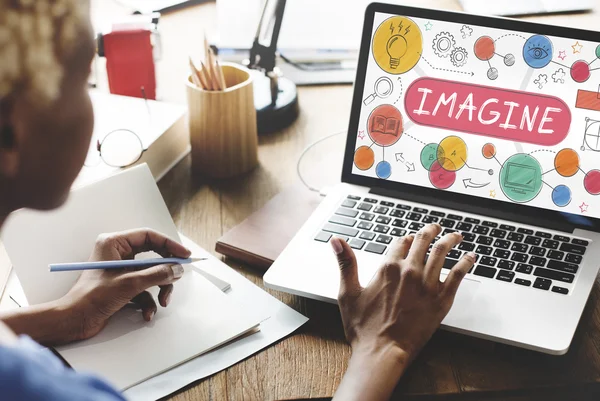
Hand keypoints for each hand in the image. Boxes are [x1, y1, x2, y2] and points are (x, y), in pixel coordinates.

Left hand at [60, 228, 190, 340]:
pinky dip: (149, 301)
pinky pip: (144, 289)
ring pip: (151, 274)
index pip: (149, 236)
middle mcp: (118, 253)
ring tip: (162, 301)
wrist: (74, 321)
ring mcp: (121, 270)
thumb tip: (177, 269)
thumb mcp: (130, 283)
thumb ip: (157, 274)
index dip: (169, 245)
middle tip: (177, 277)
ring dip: (159, 289)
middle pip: (153, 256)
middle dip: (165, 271)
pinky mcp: (122, 285)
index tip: (184, 255)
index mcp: (114, 243)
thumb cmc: (91, 298)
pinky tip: (147, 313)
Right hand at [331, 224, 475, 400]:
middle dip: (430, 231)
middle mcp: (409, 271)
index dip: (405, 238)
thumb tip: (336, 240)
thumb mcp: (348, 292)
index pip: (400, 242)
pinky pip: (458, 275)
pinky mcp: (441, 299)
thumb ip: (346, 263)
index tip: (409, 238)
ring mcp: (427, 285)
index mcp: (388, 268)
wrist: (382, 352)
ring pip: (442, 252)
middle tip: (435, 228)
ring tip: (456, 236)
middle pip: (423, 241)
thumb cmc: (363, 328)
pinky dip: (466, 262)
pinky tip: (471, 257)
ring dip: (450, 240)